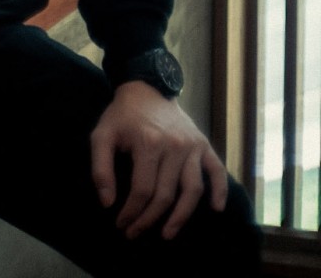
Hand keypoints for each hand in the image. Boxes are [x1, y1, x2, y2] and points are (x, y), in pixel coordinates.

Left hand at [91, 82, 228, 239]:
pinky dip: (220, 190)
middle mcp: (174, 146)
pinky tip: (216, 209)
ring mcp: (192, 145)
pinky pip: (217, 170)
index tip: (121, 223)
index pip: (142, 191)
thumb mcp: (102, 135)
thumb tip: (107, 203)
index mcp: (148, 143)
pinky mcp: (203, 144)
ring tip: (167, 233)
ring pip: (192, 190)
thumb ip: (100, 168)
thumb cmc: (122, 115)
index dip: (131, 212)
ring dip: (181, 217)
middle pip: (166, 195)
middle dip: (149, 220)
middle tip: (135, 233)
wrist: (146, 87)